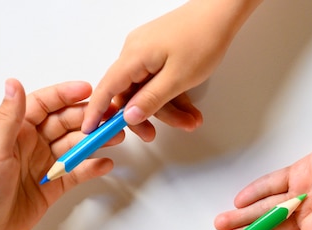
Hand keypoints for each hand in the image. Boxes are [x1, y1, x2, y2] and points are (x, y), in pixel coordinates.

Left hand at [0, 79, 118, 229]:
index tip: (89, 90)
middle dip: (88, 119)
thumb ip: (8, 118)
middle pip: (64, 124)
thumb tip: (14, 82)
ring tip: (115, 138)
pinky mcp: (51, 188)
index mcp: (15, 131)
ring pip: (74, 147)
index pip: (44, 105)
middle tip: (111, 118)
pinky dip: (91, 168)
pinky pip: (76, 173)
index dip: (65, 95)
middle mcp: (30, 145)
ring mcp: (42, 166)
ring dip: (94, 141)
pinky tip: (105, 164)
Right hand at [82, 0, 251, 138]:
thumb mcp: (177, 79)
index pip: (107, 88)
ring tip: (190, 120)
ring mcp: (147, 52)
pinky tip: (189, 109)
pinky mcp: (159, 53)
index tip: (90, 130)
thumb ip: (151, 100)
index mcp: (134, 56)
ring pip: (147, 89)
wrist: (221, 13)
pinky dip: (171, 96)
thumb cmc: (202, 39)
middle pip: (130, 93)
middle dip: (146, 116)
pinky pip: (157, 80)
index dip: (97, 111)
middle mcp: (135, 53)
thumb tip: (128, 116)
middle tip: (154, 135)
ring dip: (167, 109)